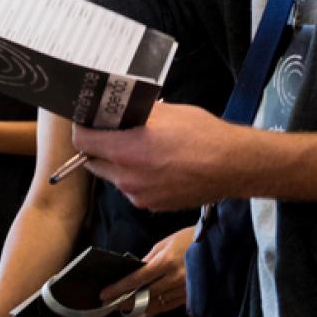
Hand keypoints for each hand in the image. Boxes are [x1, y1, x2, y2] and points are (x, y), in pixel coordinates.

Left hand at [73, 102, 229, 211]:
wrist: (233, 166)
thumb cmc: (203, 135)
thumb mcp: (166, 113)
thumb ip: (136, 114)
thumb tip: (118, 110)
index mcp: (126, 151)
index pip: (83, 141)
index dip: (83, 129)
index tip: (88, 122)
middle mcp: (127, 177)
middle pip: (94, 162)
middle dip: (99, 148)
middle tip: (113, 133)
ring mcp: (139, 195)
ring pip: (115, 177)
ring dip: (119, 164)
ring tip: (142, 149)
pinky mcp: (153, 206)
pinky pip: (133, 189)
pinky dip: (137, 178)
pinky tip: (157, 166)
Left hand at [97, 226, 193, 316]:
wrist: (217, 244)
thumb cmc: (189, 238)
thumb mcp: (166, 243)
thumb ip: (149, 259)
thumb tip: (135, 272)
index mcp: (166, 261)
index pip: (137, 279)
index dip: (120, 288)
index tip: (106, 294)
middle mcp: (175, 278)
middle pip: (145, 295)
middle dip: (127, 301)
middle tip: (113, 304)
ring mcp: (185, 289)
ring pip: (157, 304)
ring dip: (140, 307)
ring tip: (127, 307)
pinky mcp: (191, 296)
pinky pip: (170, 306)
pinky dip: (157, 308)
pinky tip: (146, 309)